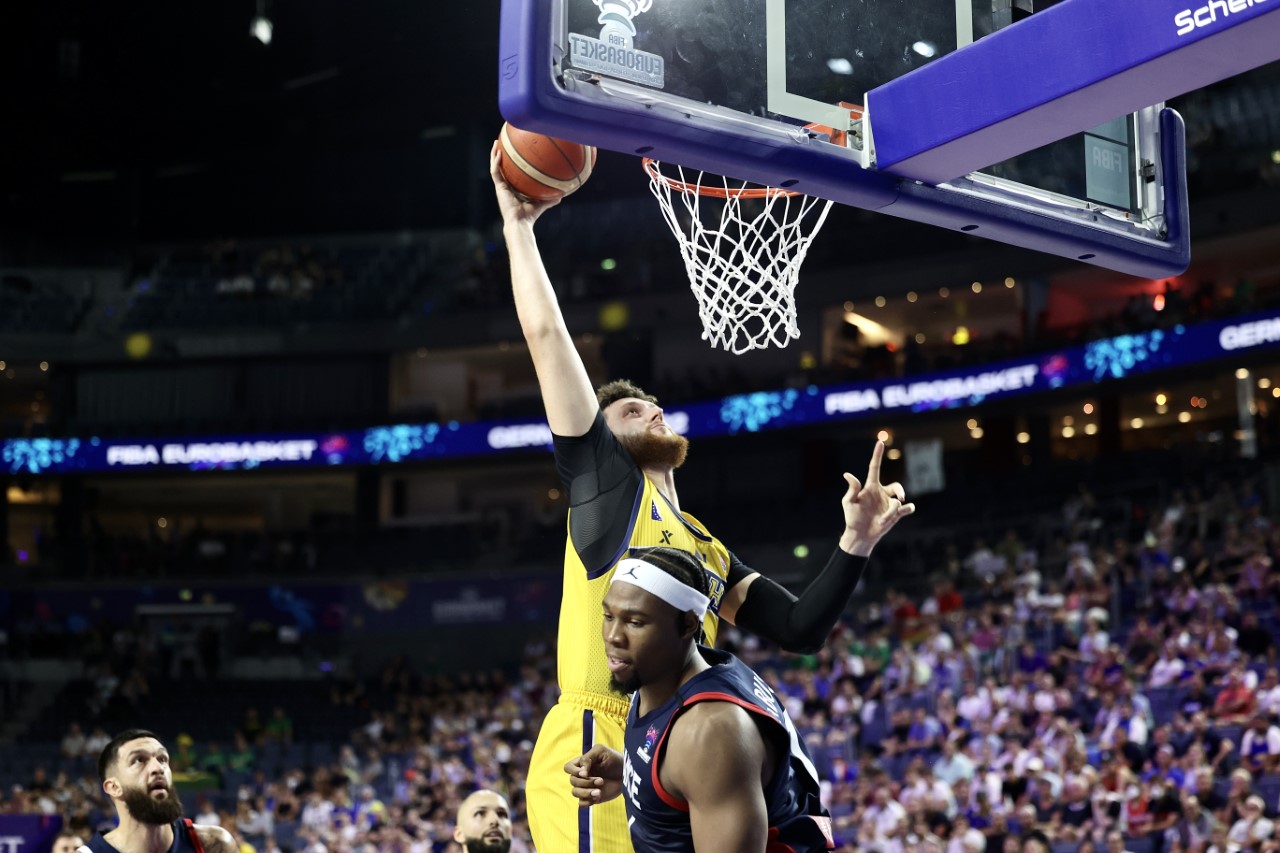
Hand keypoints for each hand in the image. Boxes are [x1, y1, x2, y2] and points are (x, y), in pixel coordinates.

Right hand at [490, 141, 560, 225]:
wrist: (520, 222)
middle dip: (500, 155)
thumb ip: (550, 199)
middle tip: (502, 142)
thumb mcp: (542, 204)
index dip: (510, 164)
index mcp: (513, 189)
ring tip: (496, 142)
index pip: (511, 173)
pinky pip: (495, 172)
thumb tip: (562, 195)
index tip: (513, 153)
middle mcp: (505, 186)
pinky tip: (500, 152)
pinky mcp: (498, 187)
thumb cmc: (530, 216)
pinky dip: (496, 162)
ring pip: (495, 167)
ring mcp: (500, 186)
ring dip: (494, 154)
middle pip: (501, 167)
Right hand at [565, 745, 624, 806]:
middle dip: (586, 782)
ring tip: (599, 792)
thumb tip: (581, 773)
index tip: (585, 773)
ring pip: (575, 792)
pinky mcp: (592, 797)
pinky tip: (597, 797)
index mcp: (582, 764)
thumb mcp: (601, 751)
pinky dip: (587, 801)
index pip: (568, 767)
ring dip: (586, 792)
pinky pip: (582, 803)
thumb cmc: (614, 759)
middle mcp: (582, 776)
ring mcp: (586, 787)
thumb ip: (587, 758)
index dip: (573, 771)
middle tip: (601, 781)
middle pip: (572, 781)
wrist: (627, 774)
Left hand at [839, 440, 914, 556]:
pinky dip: (908, 509)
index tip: (880, 441)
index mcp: (871, 487)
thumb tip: (847, 474)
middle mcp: (882, 493)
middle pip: (897, 486)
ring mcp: (889, 503)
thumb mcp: (849, 502)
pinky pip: (908, 508)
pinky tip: (905, 510)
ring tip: (881, 521)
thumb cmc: (852, 517)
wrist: (860, 535)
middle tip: (899, 497)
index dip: (877, 454)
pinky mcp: (896, 514)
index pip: (875, 467)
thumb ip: (852, 488)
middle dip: (900, 490)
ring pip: (898, 501)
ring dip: (891, 511)